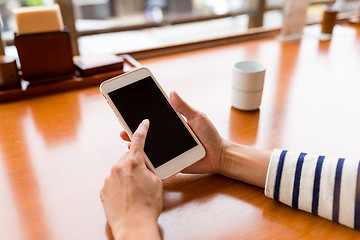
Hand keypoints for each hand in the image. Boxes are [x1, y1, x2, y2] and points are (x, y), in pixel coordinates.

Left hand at [100, 120, 161, 239]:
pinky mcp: (104, 190)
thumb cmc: (147, 206)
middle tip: (143, 176)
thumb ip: (150, 169)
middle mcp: (118, 168)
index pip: (138, 140)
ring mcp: (109, 179)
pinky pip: (113, 182)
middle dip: (136, 163)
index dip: (142, 130)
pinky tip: (128, 196)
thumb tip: (145, 166)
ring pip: (120, 170)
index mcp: (133, 163)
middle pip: (128, 158)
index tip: (143, 123)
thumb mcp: (156, 183)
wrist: (133, 226)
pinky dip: (120, 186)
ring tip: (136, 191)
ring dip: (127, 175)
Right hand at [120, 92, 228, 174]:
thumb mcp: (197, 118)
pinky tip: (136, 152)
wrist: (218, 156)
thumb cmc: (210, 136)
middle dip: (132, 126)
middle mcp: (167, 135)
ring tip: (125, 136)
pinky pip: (154, 159)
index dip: (142, 112)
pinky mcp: (169, 161)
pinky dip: (144, 156)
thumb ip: (184, 107)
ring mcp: (167, 148)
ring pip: (147, 144)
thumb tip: (171, 92)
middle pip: (147, 131)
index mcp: (172, 123)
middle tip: (121, 121)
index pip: (154, 116)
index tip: (129, 105)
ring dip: (135, 140)